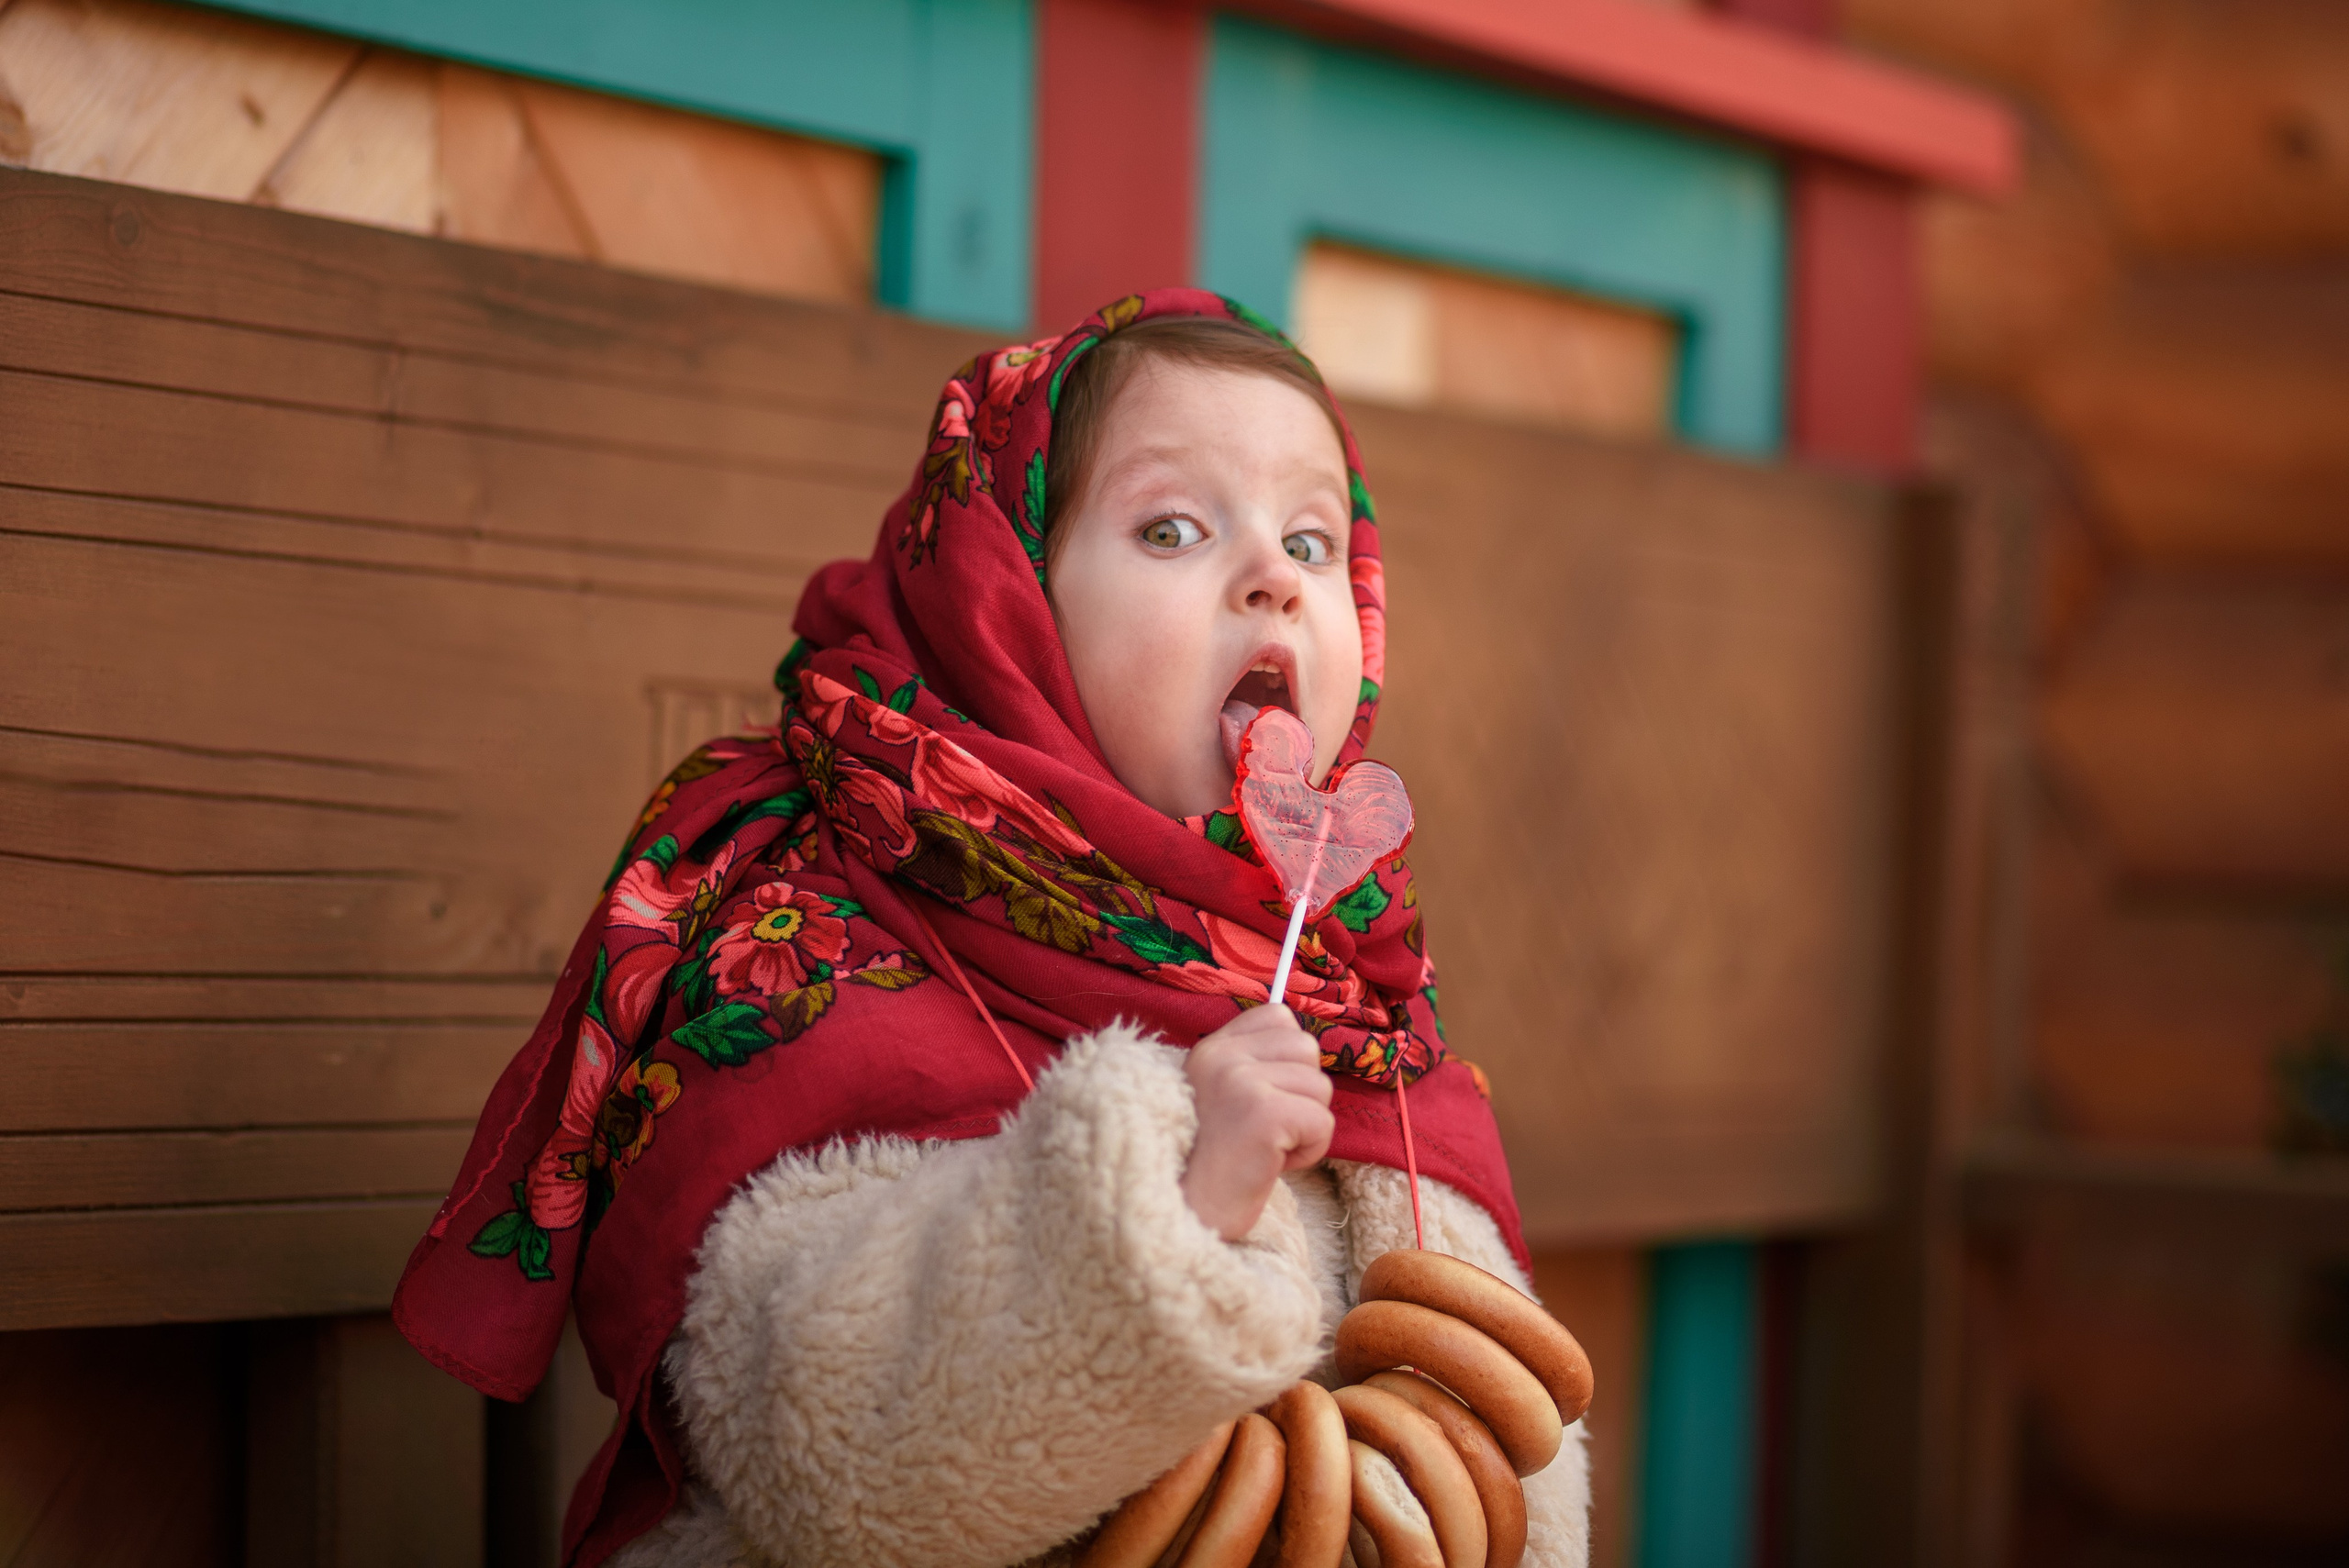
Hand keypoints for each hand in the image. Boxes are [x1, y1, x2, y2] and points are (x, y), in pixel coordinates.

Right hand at [1180, 1006, 1335, 1240]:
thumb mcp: (1219, 1098)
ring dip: (1304, 1127)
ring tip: (1264, 1149)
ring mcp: (1242, 1081)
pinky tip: (1272, 1164)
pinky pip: (1323, 1122)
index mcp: (1210, 1049)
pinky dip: (1308, 1152)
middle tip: (1264, 1131)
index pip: (1277, 1017)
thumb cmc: (1205, 1167)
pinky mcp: (1264, 1114)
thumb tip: (1307, 1050)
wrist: (1175, 1215)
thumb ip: (1253, 1067)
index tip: (1264, 1099)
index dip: (1287, 1059)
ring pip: (1320, 1087)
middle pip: (1307, 1049)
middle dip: (1300, 1095)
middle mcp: (1222, 1057)